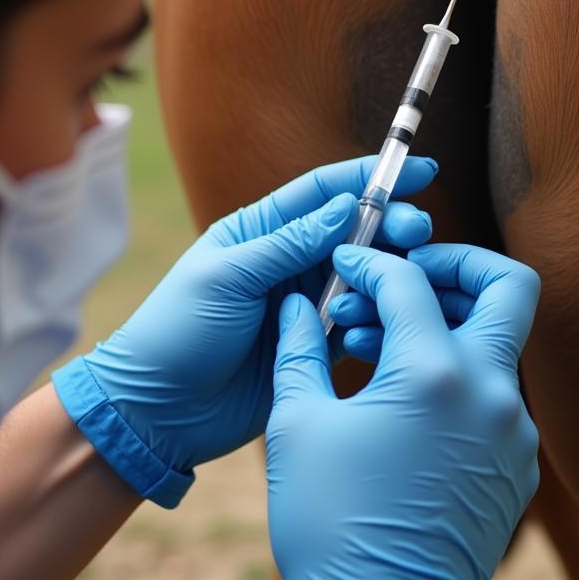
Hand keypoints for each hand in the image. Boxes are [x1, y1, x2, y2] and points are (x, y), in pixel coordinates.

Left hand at [52, 156, 436, 506]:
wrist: (158, 411)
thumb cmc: (178, 331)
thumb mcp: (230, 277)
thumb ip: (290, 243)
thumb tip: (347, 205)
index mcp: (261, 230)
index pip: (324, 192)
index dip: (372, 177)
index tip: (420, 168)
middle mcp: (288, 262)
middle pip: (355, 232)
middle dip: (392, 225)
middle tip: (417, 231)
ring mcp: (304, 304)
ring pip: (364, 277)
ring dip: (389, 272)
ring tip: (405, 276)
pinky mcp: (316, 345)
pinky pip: (359, 323)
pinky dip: (376, 316)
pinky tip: (384, 318)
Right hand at [266, 244, 540, 579]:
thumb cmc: (330, 523)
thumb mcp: (298, 424)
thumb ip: (300, 347)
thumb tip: (295, 303)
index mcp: (433, 374)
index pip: (410, 281)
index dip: (371, 263)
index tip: (348, 265)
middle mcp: (491, 394)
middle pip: (508, 286)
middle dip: (459, 264)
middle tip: (412, 272)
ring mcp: (514, 432)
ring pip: (502, 343)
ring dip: (451, 325)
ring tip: (387, 344)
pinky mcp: (518, 466)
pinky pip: (497, 396)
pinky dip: (460, 377)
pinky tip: (409, 399)